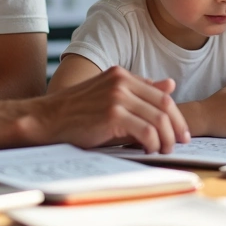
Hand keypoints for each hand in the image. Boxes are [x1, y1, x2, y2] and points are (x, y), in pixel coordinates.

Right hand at [30, 66, 189, 152]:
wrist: (45, 119)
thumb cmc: (74, 112)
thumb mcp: (108, 95)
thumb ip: (138, 90)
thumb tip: (170, 84)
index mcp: (121, 75)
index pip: (161, 94)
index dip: (175, 114)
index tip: (180, 131)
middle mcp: (121, 81)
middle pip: (164, 104)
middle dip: (177, 126)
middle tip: (180, 142)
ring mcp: (117, 96)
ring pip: (158, 118)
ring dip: (166, 138)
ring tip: (165, 150)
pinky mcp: (112, 114)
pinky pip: (145, 131)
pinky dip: (153, 143)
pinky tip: (150, 150)